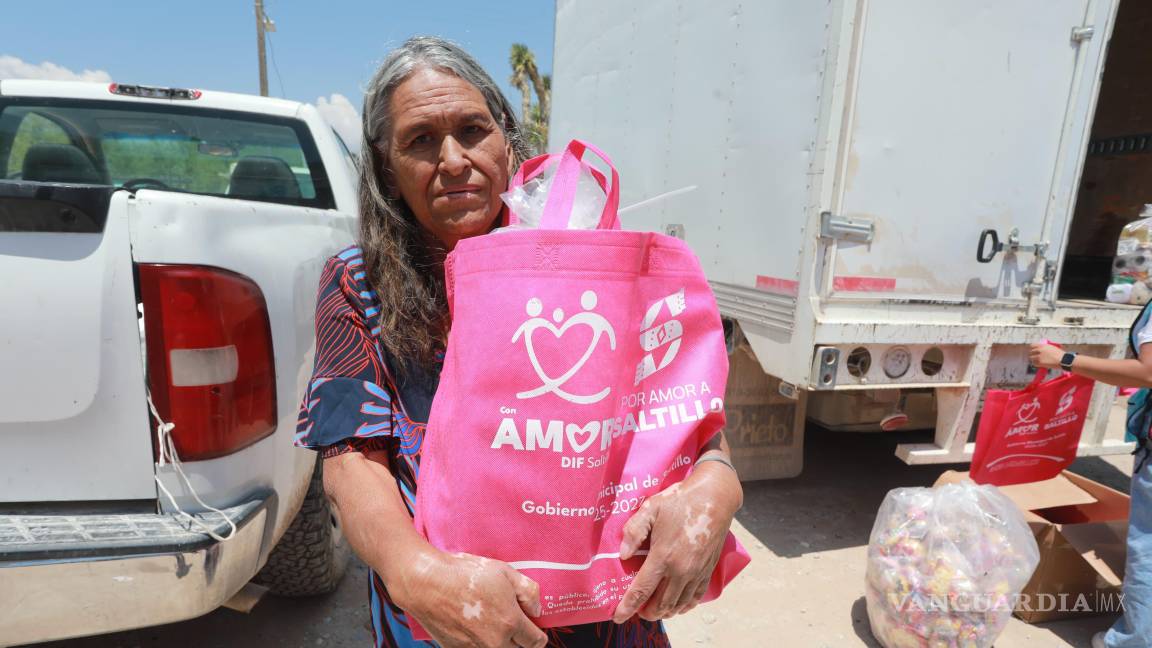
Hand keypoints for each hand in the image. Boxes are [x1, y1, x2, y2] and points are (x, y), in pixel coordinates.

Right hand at [393, 549, 546, 647]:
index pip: (536, 642)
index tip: (532, 625)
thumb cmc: (464, 574)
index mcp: (510, 622)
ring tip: (493, 622)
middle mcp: (494, 642)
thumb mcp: (504, 572)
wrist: (427, 584)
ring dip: (502, 642)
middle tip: (513, 621)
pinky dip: (482, 643)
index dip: (538, 632)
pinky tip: (476, 626)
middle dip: (521, 639)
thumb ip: (529, 592)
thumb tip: (536, 610)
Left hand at [612, 461, 741, 622]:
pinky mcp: (708, 570)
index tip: (618, 617)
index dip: (628, 606)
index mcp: (663, 556)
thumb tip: (623, 554)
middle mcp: (681, 570)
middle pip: (661, 604)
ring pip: (678, 604)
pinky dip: (684, 606)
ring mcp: (696, 572)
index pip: (642, 590)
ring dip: (664, 611)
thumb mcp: (651, 508)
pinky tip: (678, 606)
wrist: (715, 498)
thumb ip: (634, 531)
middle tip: (636, 610)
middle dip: (646, 612)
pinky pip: (695, 597)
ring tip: (653, 610)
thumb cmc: (680, 501)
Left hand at [1029, 343, 1064, 369]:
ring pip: (1031, 358)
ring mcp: (1039, 356)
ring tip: (1039, 361)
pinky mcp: (1040, 362)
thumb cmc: (1060, 354)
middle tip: (1035, 358)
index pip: (1032, 346)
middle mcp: (1039, 350)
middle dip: (1032, 355)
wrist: (1064, 360)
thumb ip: (1044, 348)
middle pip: (1030, 352)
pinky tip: (1040, 364)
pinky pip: (1034, 363)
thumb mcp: (1052, 348)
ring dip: (1034, 360)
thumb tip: (1039, 350)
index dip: (1032, 349)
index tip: (1032, 351)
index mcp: (1042, 345)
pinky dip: (1036, 364)